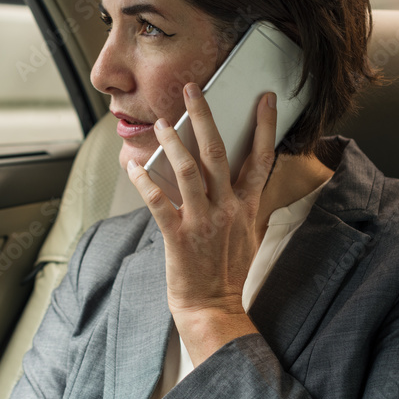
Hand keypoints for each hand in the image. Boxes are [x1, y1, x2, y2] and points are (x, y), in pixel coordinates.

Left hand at [126, 82, 277, 365]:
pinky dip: (144, 182)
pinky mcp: (179, 236)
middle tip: (192, 89)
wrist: (215, 308)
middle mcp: (228, 208)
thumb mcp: (249, 236)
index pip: (260, 158)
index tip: (265, 98)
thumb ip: (248, 207)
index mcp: (247, 206)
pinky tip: (133, 166)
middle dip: (205, 116)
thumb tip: (248, 188)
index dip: (265, 125)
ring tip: (162, 123)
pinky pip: (159, 201)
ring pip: (188, 170)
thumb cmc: (229, 274)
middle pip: (218, 151)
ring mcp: (203, 221)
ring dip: (173, 142)